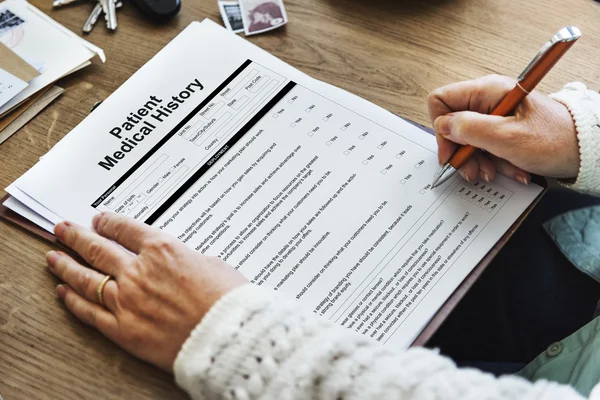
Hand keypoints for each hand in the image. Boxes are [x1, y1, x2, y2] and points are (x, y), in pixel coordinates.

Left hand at [46, 212, 246, 371]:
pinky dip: (73, 301)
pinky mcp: (123, 329)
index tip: (98, 220)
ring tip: (53, 257)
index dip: (108, 222)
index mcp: (162, 249)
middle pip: (98, 249)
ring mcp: (127, 300)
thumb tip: (175, 262)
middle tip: (62, 230)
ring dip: (66, 265)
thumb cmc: (227, 299)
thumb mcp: (211, 264)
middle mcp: (138, 271)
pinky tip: (63, 292)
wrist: (227, 335)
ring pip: (86, 278)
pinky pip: (90, 312)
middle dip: (77, 237)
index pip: (125, 229)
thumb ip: (185, 259)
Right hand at [428, 74, 579, 182]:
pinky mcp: (503, 128)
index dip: (441, 128)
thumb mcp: (507, 137)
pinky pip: (485, 146)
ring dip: (479, 161)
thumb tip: (443, 126)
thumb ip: (470, 129)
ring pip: (468, 140)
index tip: (451, 152)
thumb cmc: (554, 140)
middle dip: (462, 152)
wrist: (586, 150)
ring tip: (495, 172)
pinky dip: (494, 161)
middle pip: (454, 124)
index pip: (441, 100)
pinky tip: (510, 169)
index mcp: (487, 91)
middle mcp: (488, 99)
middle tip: (474, 171)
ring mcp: (495, 115)